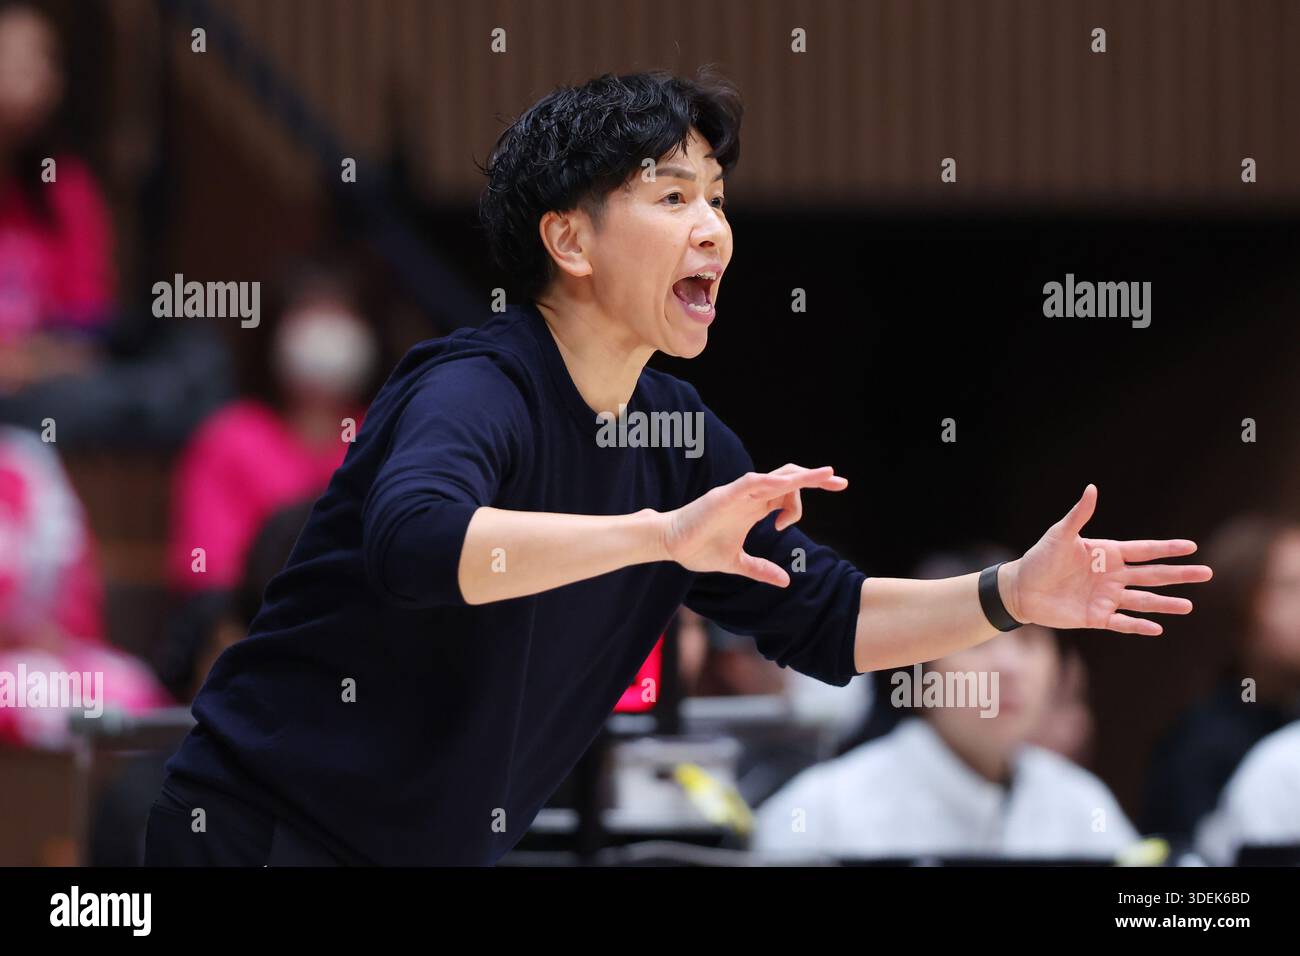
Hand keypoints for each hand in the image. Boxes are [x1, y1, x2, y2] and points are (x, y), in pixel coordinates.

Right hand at [661, 464, 847, 585]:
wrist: (670, 545)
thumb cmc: (699, 549)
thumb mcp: (737, 563)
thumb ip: (760, 569)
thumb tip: (785, 581)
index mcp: (753, 508)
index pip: (786, 494)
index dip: (803, 499)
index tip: (796, 519)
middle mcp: (749, 497)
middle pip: (787, 479)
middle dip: (814, 479)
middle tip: (840, 482)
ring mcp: (737, 494)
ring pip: (774, 477)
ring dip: (800, 476)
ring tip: (824, 475)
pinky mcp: (723, 496)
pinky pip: (750, 483)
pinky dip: (769, 481)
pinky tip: (787, 483)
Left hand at [1003, 484, 1212, 635]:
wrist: (1021, 589)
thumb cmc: (1040, 558)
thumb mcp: (1060, 535)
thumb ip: (1079, 515)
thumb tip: (1092, 488)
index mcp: (1108, 554)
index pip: (1144, 550)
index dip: (1167, 549)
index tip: (1191, 547)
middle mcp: (1112, 576)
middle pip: (1152, 575)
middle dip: (1179, 575)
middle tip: (1207, 573)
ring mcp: (1106, 597)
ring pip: (1143, 601)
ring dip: (1165, 603)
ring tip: (1189, 606)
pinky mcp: (1096, 617)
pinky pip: (1122, 622)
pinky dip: (1139, 626)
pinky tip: (1157, 628)